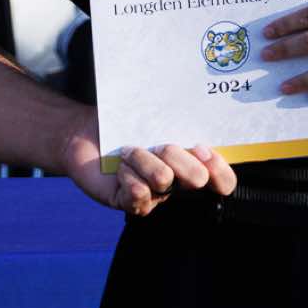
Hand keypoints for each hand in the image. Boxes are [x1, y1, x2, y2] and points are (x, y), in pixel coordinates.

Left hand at [58, 117, 235, 216]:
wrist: (85, 134)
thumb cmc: (124, 123)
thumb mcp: (153, 116)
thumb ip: (178, 118)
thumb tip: (200, 105)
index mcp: (190, 162)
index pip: (222, 181)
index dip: (219, 170)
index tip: (201, 147)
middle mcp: (177, 183)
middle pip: (197, 179)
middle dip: (178, 155)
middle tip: (160, 144)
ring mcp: (154, 195)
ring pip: (164, 180)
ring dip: (143, 157)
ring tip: (129, 150)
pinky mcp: (129, 202)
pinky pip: (138, 195)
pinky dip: (127, 173)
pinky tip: (119, 167)